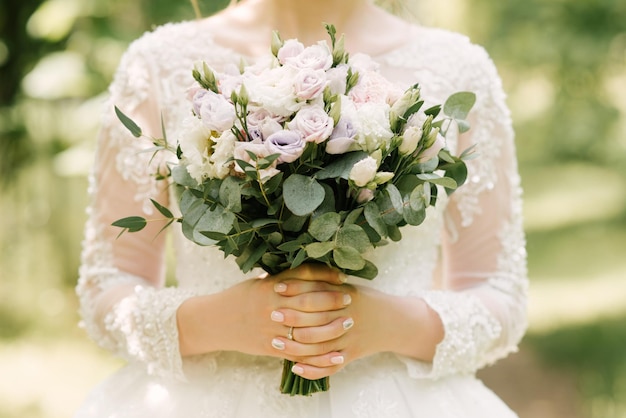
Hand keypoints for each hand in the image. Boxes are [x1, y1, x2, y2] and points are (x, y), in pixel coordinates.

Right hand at [176, 264, 352, 362]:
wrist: (214, 321)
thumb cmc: (239, 298)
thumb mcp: (259, 283)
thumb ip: (282, 279)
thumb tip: (307, 270)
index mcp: (271, 287)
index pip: (303, 277)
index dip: (324, 275)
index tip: (341, 276)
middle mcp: (273, 306)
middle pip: (309, 301)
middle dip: (332, 299)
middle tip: (350, 297)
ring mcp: (272, 328)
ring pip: (307, 327)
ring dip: (330, 325)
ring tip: (347, 322)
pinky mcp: (271, 347)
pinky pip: (298, 351)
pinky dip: (318, 354)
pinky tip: (334, 352)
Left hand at [283, 284, 443, 379]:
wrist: (394, 321)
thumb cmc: (365, 300)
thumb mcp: (348, 287)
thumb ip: (324, 281)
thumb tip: (293, 270)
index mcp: (345, 295)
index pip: (316, 290)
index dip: (295, 288)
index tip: (276, 287)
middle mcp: (347, 316)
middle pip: (315, 318)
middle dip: (291, 317)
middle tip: (271, 315)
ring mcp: (349, 338)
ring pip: (318, 345)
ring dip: (294, 345)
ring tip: (275, 342)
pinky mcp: (351, 354)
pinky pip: (330, 366)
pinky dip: (312, 369)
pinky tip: (295, 366)